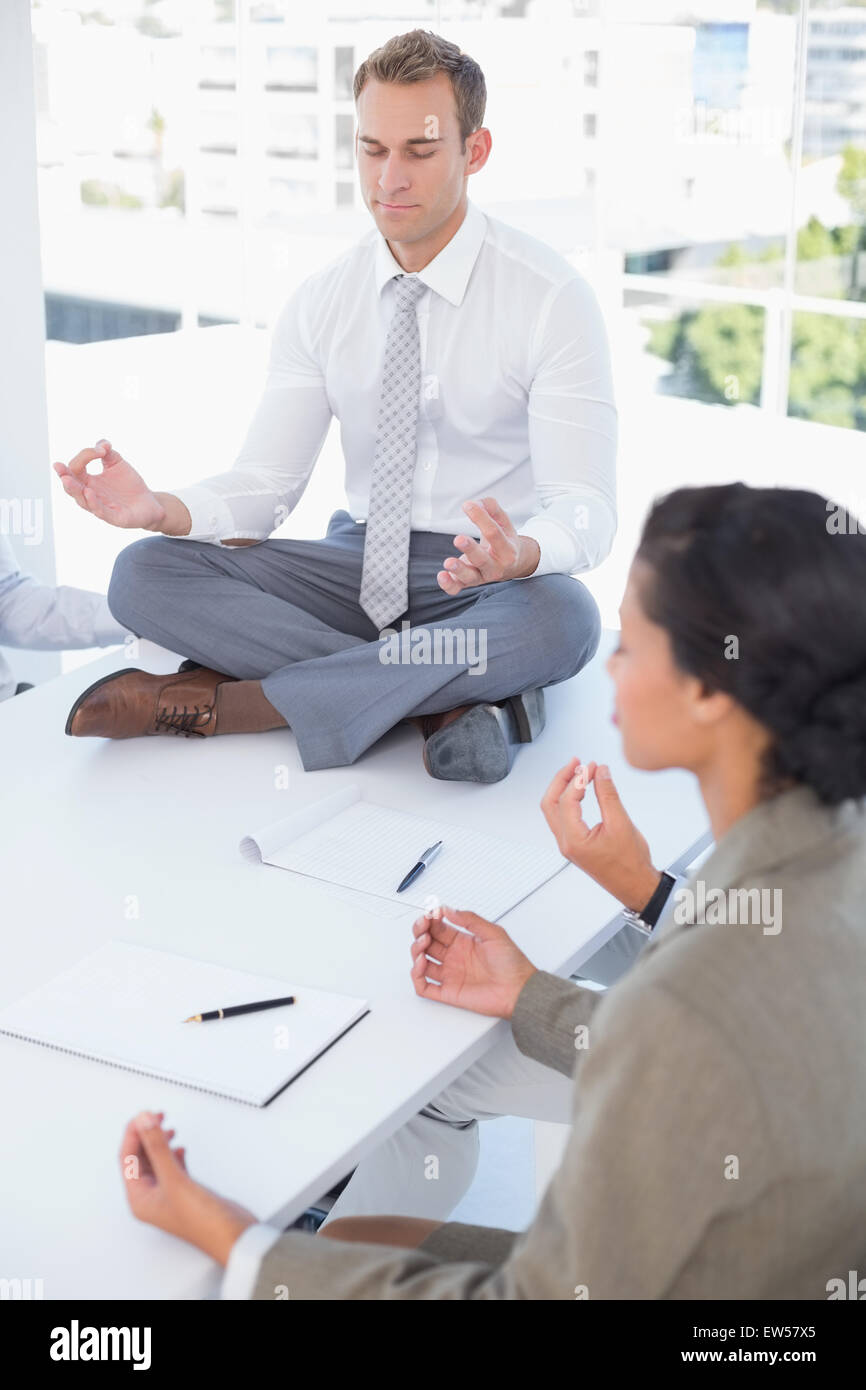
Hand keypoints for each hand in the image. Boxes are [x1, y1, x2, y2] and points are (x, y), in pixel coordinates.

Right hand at [54, 439, 186, 533]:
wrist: (150, 502)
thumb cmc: (129, 484)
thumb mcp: (117, 463)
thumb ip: (107, 451)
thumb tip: (101, 445)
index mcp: (88, 482)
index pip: (76, 469)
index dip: (84, 456)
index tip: (100, 450)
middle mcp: (91, 495)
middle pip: (72, 487)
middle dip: (64, 477)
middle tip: (58, 467)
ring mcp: (101, 508)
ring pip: (82, 501)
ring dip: (74, 490)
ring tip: (67, 479)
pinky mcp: (114, 518)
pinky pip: (100, 511)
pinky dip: (93, 502)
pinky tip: (89, 492)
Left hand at [119, 1111, 255, 1266]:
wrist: (233, 1237)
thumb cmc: (203, 1223)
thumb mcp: (175, 1180)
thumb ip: (158, 1148)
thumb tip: (144, 1121)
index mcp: (140, 1199)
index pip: (128, 1159)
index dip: (134, 1134)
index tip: (143, 1115)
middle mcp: (151, 1197)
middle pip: (140, 1158)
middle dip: (145, 1135)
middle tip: (154, 1115)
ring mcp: (169, 1194)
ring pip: (156, 1160)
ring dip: (159, 1141)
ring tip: (165, 1125)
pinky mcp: (186, 1191)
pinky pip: (173, 1166)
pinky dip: (174, 1153)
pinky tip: (180, 1147)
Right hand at [411, 905, 536, 1018]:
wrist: (519, 990)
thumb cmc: (512, 964)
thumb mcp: (494, 933)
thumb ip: (470, 920)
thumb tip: (449, 910)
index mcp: (464, 942)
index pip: (439, 928)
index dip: (430, 920)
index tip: (429, 913)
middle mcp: (454, 957)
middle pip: (427, 942)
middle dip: (420, 931)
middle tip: (423, 926)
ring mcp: (450, 974)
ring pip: (422, 962)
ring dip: (416, 950)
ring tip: (423, 943)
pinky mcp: (448, 992)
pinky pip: (424, 986)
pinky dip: (417, 975)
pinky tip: (421, 963)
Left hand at [437, 497, 539, 594]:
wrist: (510, 565)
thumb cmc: (503, 540)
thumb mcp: (503, 523)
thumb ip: (491, 508)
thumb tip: (475, 503)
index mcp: (507, 550)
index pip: (494, 534)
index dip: (481, 519)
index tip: (467, 505)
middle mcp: (495, 567)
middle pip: (483, 560)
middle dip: (470, 550)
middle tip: (458, 539)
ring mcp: (481, 577)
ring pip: (470, 578)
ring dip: (458, 570)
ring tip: (448, 562)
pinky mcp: (467, 583)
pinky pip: (457, 589)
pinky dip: (448, 585)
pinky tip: (441, 575)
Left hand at [541, 759, 661, 911]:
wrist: (636, 886)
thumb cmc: (631, 864)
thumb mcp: (621, 823)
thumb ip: (608, 795)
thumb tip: (601, 772)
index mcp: (574, 840)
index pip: (567, 800)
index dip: (578, 779)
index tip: (591, 766)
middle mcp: (566, 843)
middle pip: (551, 803)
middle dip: (562, 779)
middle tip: (576, 763)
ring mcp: (568, 844)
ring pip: (554, 810)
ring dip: (563, 789)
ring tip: (578, 773)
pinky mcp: (575, 844)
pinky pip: (563, 817)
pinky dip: (568, 800)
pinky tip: (581, 790)